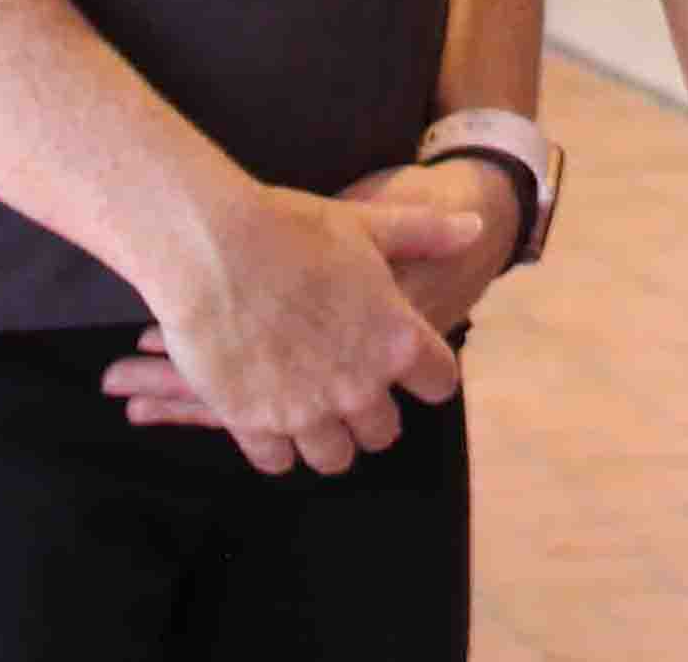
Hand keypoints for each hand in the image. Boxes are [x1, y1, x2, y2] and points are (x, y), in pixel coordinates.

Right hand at [105, 181, 487, 475]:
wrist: (211, 248)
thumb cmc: (292, 228)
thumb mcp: (367, 224)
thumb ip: (425, 233)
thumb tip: (476, 226)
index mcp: (396, 341)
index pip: (439, 384)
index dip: (425, 374)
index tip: (406, 366)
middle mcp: (359, 387)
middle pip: (385, 432)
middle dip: (371, 414)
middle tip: (349, 389)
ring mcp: (306, 412)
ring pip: (334, 458)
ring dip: (326, 438)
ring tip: (309, 411)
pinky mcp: (254, 425)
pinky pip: (276, 462)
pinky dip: (275, 446)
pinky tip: (267, 417)